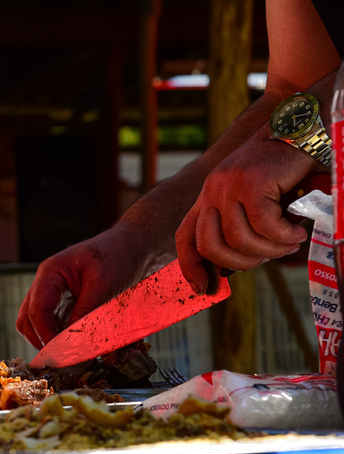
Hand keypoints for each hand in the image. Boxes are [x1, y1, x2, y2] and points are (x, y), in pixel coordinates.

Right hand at [16, 229, 152, 348]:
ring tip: (74, 354)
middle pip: (28, 321)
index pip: (36, 312)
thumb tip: (72, 345)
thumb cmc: (118, 257)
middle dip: (42, 342)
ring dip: (52, 342)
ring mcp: (54, 295)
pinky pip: (56, 326)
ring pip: (38, 326)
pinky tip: (82, 345)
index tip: (62, 355)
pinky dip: (65, 338)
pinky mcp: (66, 304)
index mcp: (49, 274)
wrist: (134, 246)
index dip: (46, 337)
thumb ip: (85, 315)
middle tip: (63, 360)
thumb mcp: (103, 286)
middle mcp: (46, 285)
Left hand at [175, 136, 312, 292]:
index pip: (186, 237)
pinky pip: (263, 225)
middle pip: (210, 246)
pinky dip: (283, 236)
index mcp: (208, 197)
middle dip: (241, 263)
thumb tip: (238, 266)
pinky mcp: (251, 182)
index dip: (191, 266)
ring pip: (239, 239)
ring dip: (270, 250)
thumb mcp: (256, 200)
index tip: (203, 289)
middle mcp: (211, 190)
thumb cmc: (285, 171)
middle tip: (271, 257)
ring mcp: (228, 185)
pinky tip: (298, 231)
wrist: (303, 129)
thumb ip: (243, 225)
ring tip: (291, 242)